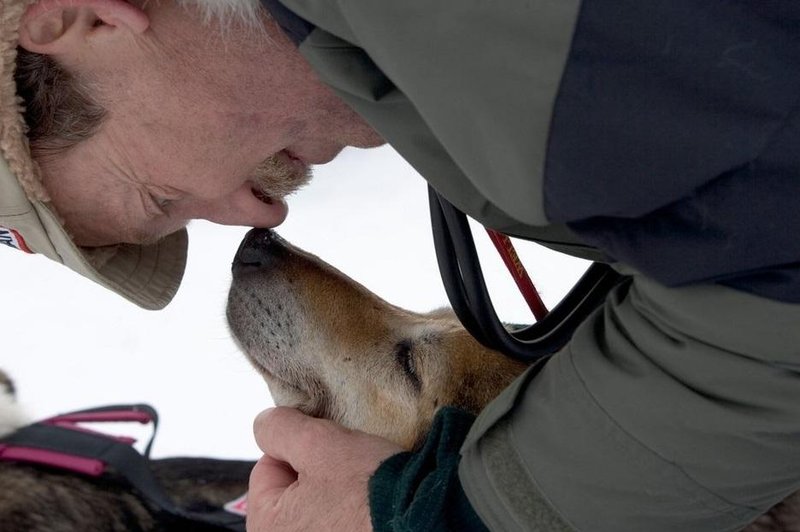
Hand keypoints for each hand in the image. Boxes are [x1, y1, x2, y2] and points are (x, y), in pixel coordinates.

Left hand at [247, 407, 403, 531]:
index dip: (302, 447)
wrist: (424, 518)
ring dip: (337, 492)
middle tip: (349, 468)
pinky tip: (370, 506)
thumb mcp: (317, 443)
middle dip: (318, 472)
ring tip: (363, 488)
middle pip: (293, 489)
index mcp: (266, 528)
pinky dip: (352, 512)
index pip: (268, 466)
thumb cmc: (369, 488)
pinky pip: (339, 522)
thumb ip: (279, 428)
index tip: (332, 450)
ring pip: (318, 505)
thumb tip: (264, 424)